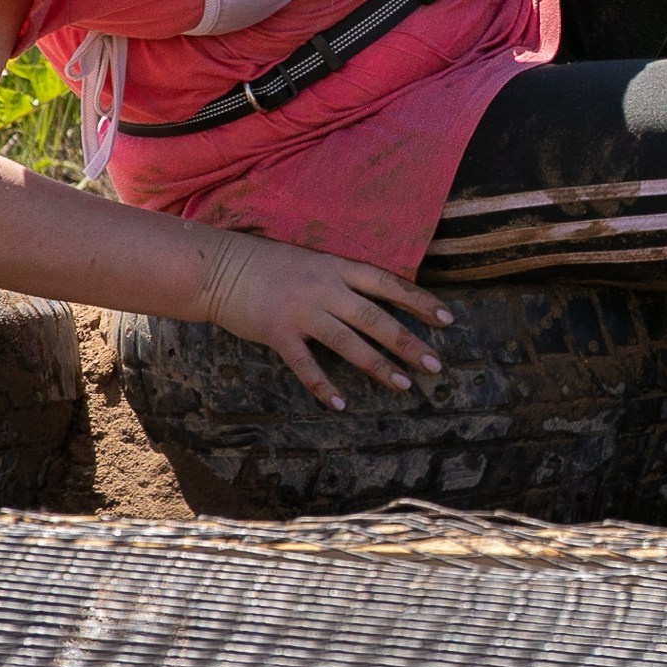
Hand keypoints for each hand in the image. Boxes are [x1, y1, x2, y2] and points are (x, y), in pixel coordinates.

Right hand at [195, 227, 453, 409]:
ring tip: (405, 384)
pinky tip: (341, 404)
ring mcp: (302, 311)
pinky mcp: (278, 333)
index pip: (388, 283)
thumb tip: (375, 299)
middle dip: (408, 341)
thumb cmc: (267, 265)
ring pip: (349, 342)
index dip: (419, 300)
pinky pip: (306, 365)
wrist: (219, 268)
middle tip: (436, 364)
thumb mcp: (312, 262)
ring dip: (379, 365)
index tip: (447, 318)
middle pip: (376, 317)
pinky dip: (323, 386)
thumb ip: (340, 280)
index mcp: (337, 268)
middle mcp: (325, 288)